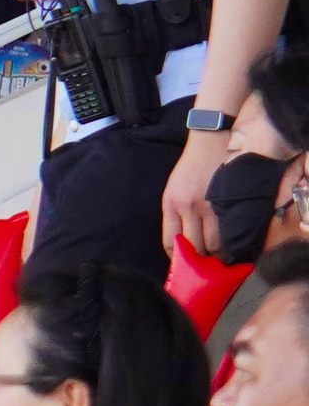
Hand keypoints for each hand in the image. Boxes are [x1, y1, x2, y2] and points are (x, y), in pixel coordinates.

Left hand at [173, 123, 237, 259]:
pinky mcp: (230, 200)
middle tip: (208, 265)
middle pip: (195, 247)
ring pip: (215, 243)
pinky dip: (232, 240)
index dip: (178, 258)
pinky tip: (234, 243)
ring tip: (223, 255)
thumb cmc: (191, 166)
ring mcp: (211, 204)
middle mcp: (188, 207)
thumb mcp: (173, 190)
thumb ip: (176, 214)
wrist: (212, 140)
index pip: (171, 242)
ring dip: (219, 253)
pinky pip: (231, 230)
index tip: (185, 264)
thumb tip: (183, 242)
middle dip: (201, 260)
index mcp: (171, 204)